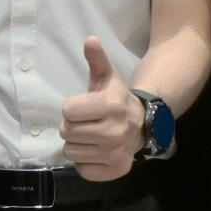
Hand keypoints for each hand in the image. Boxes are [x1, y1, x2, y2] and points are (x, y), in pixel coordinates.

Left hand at [60, 36, 142, 182]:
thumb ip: (97, 59)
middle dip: (72, 127)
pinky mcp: (116, 171)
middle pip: (66, 132)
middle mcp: (115, 131)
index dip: (72, 108)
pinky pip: (82, 170)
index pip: (67, 111)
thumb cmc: (116, 100)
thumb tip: (90, 39)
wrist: (143, 124)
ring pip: (71, 152)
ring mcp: (116, 153)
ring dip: (77, 145)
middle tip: (86, 123)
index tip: (84, 108)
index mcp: (111, 105)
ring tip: (91, 137)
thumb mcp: (107, 77)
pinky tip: (96, 151)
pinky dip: (85, 162)